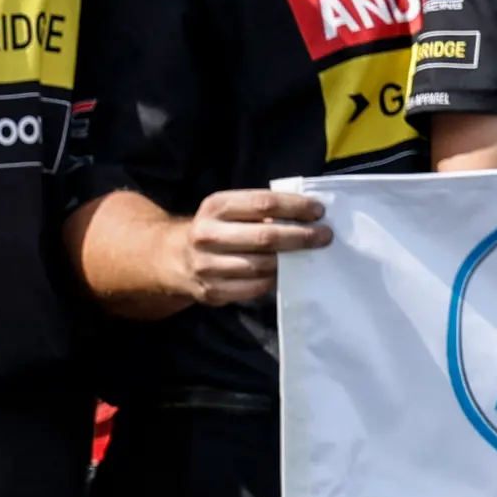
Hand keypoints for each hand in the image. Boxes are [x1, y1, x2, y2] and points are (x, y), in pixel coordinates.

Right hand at [166, 188, 328, 306]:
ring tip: (308, 256)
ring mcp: (207, 266)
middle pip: (265, 237)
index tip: (319, 212)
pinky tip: (284, 273)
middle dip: (301, 237)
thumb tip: (306, 216)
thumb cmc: (215, 228)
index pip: (264, 204)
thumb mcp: (229, 209)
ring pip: (262, 266)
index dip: (296, 207)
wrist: (171, 258)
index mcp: (215, 207)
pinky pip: (254, 288)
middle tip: (324, 236)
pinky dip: (274, 281)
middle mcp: (207, 235)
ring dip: (291, 261)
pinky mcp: (211, 291)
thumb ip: (260, 209)